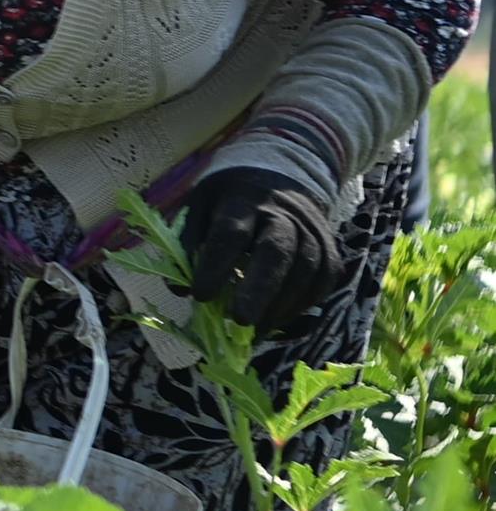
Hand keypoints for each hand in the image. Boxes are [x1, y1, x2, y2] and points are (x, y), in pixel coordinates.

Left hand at [179, 166, 342, 333]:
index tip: (200, 296)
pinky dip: (300, 306)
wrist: (280, 179)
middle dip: (258, 289)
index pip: (231, 233)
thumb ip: (189, 246)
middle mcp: (283, 214)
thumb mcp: (199, 208)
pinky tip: (277, 320)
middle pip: (276, 252)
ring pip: (305, 270)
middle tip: (240, 320)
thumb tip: (179, 289)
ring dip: (280, 306)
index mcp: (242, 201)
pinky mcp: (330, 249)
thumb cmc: (230, 201)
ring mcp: (312, 230)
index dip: (216, 265)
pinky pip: (321, 282)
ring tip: (255, 331)